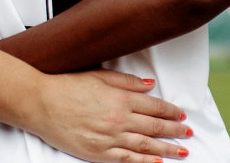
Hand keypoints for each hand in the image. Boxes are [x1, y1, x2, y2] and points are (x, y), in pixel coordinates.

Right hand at [20, 69, 193, 162]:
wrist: (40, 103)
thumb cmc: (67, 86)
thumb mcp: (100, 75)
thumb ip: (128, 82)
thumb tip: (150, 85)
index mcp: (121, 99)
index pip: (155, 107)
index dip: (171, 112)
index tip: (181, 116)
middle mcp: (119, 119)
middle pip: (155, 127)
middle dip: (175, 131)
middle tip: (189, 134)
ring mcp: (109, 138)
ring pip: (145, 145)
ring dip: (167, 149)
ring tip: (182, 151)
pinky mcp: (97, 153)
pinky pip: (126, 160)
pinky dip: (144, 162)